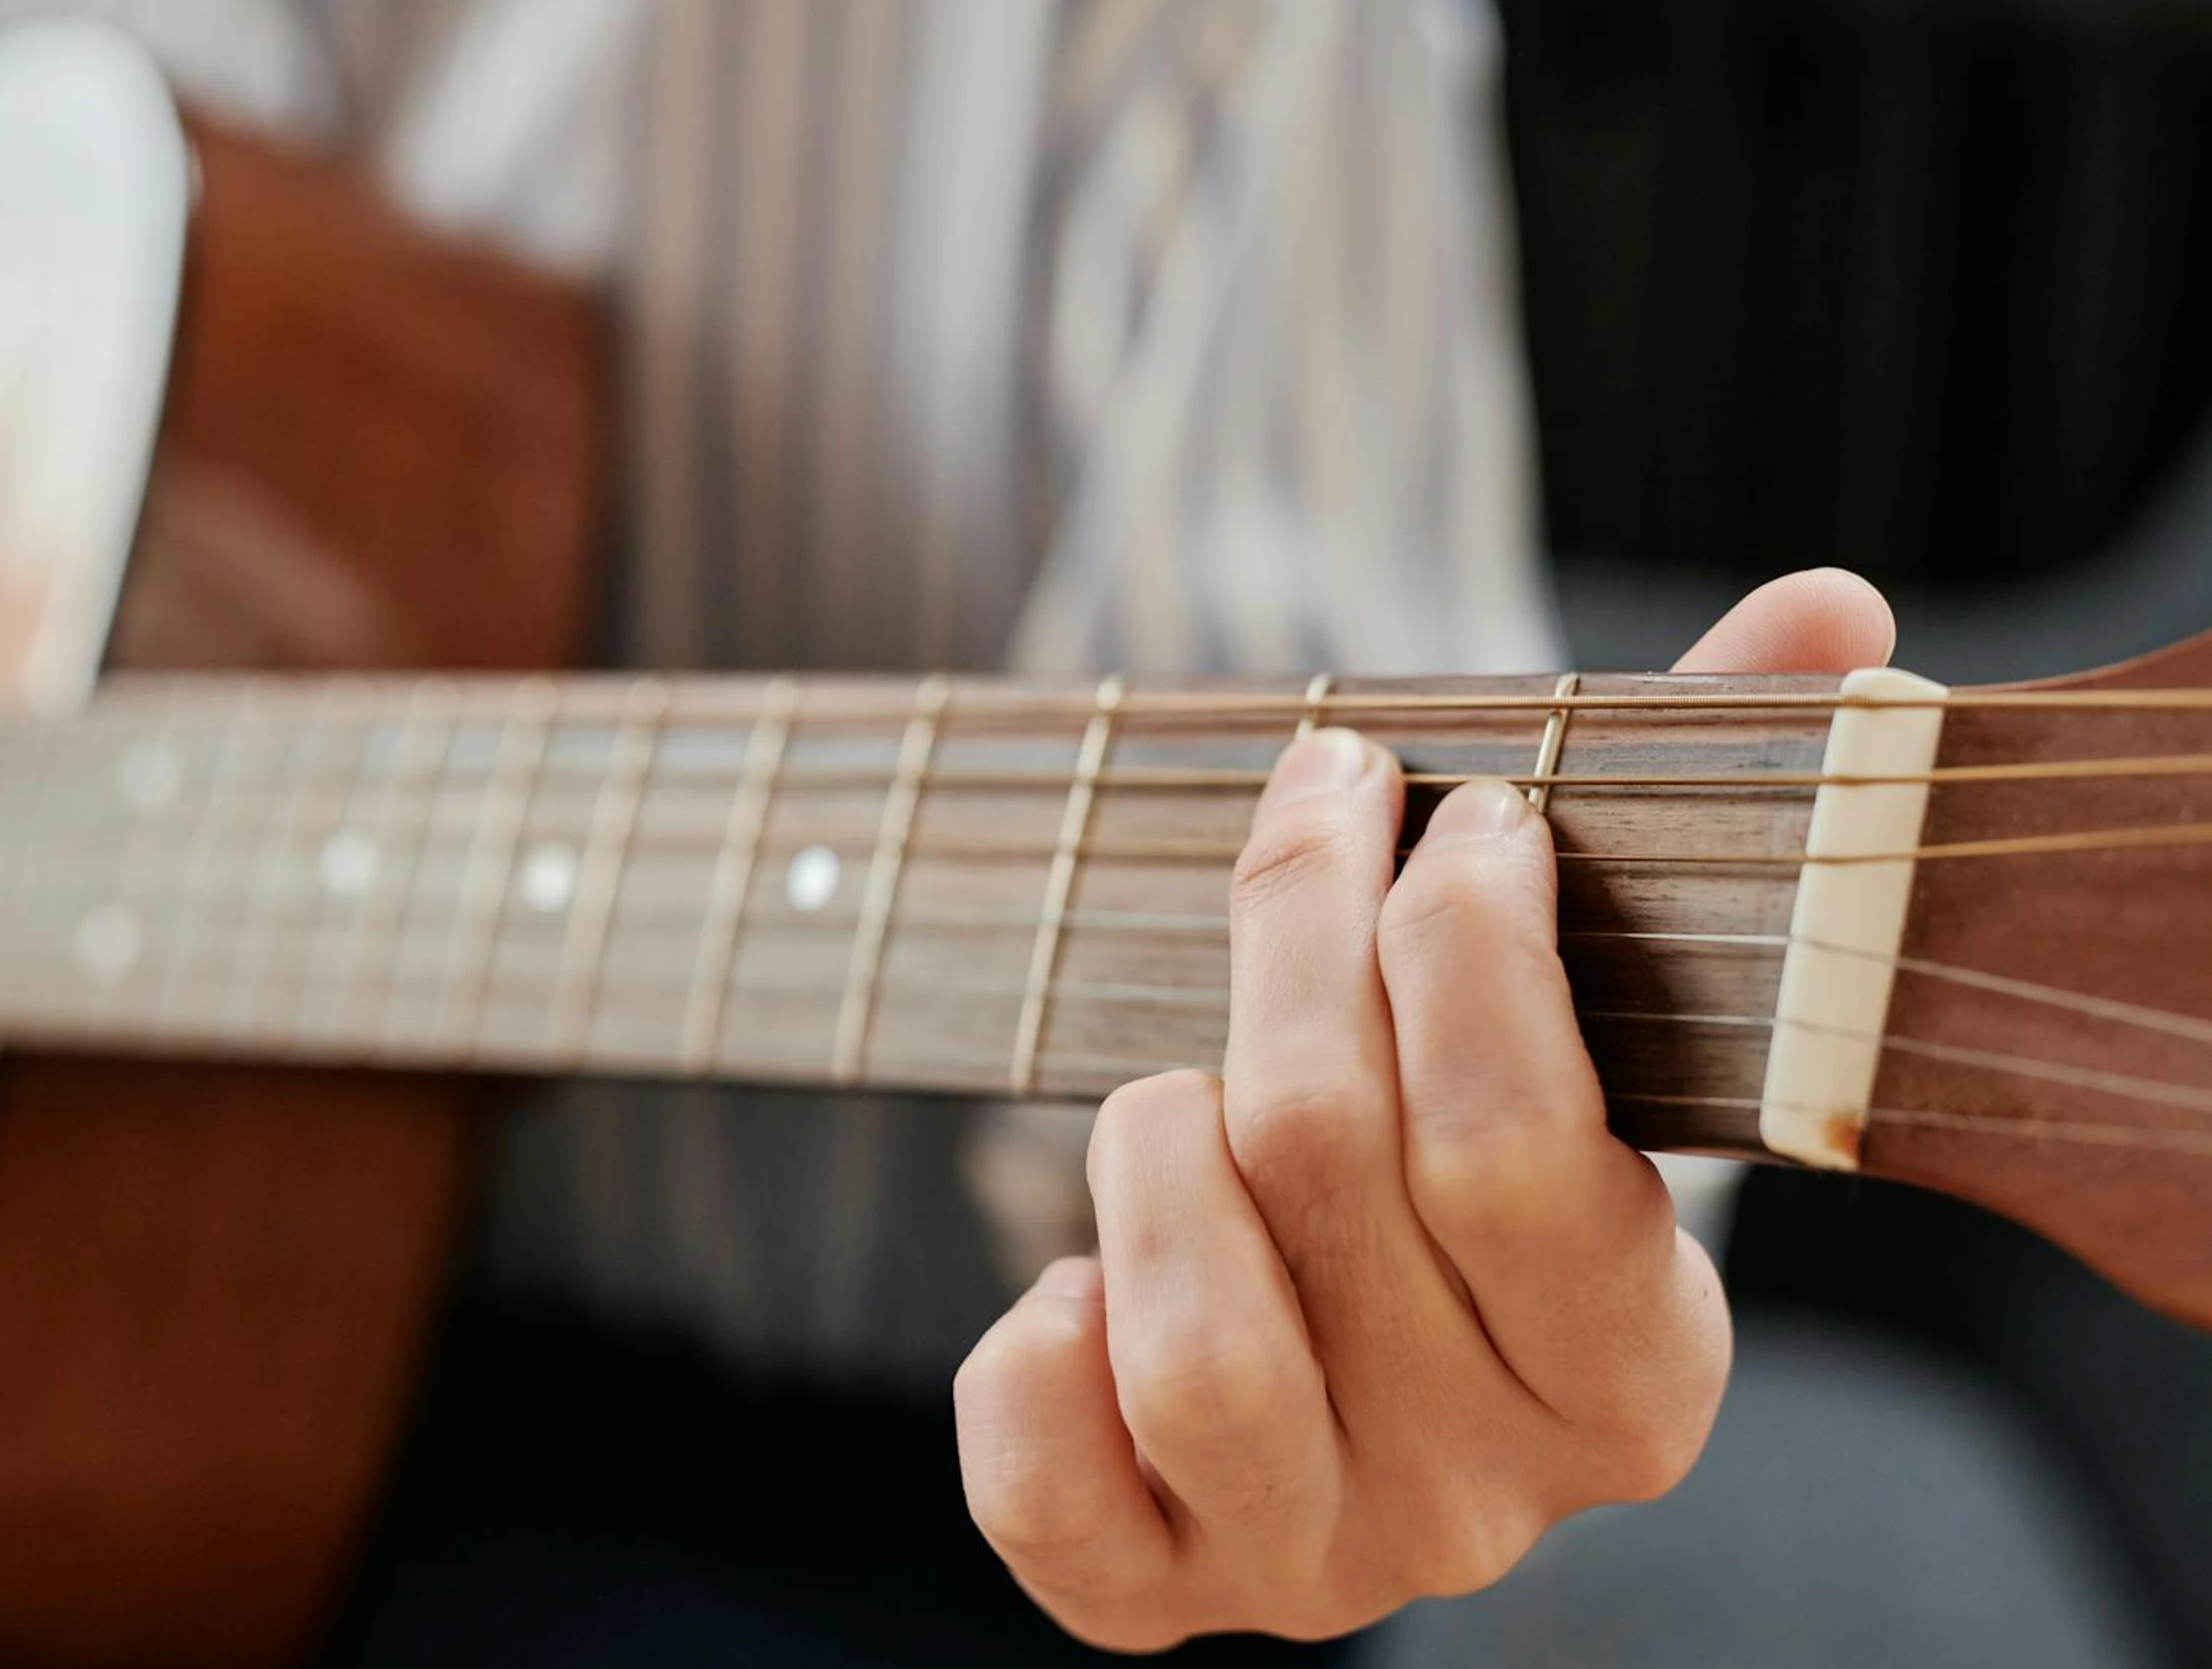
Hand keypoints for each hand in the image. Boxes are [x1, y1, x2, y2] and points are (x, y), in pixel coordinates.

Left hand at [954, 571, 1897, 1646]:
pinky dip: (1032, 1351)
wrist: (1351, 1357)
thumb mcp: (1593, 1001)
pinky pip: (1043, 1477)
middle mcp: (1488, 1498)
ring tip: (1178, 1087)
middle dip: (1293, 937)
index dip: (1461, 942)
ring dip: (1155, 1143)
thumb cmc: (1465, 1138)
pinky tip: (1080, 1279)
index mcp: (1639, 1373)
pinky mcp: (1147, 1591)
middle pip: (1329, 1165)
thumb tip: (1826, 609)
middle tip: (1308, 814)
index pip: (1527, 1148)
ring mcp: (1313, 1558)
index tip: (1448, 808)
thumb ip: (1722, 810)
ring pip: (1193, 1332)